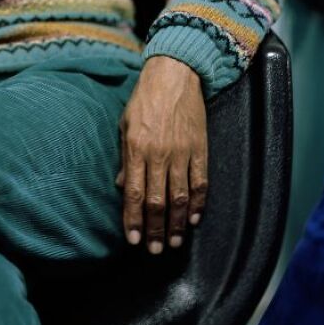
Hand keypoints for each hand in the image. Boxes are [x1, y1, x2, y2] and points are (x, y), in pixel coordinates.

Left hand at [116, 56, 207, 253]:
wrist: (174, 75)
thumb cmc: (144, 99)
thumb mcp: (125, 124)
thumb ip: (124, 157)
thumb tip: (123, 188)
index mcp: (137, 148)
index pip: (134, 193)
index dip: (133, 220)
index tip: (132, 240)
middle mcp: (159, 154)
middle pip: (157, 201)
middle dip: (154, 229)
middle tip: (154, 250)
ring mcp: (182, 153)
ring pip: (180, 197)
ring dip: (176, 223)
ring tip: (174, 242)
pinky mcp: (200, 149)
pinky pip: (200, 183)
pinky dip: (198, 204)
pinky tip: (193, 219)